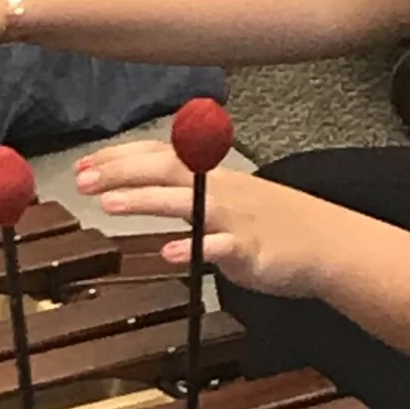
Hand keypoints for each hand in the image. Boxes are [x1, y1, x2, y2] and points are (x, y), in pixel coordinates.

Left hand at [72, 142, 339, 295]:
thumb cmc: (276, 221)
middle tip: (82, 180)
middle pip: (166, 170)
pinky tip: (168, 253)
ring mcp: (234, 218)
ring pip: (186, 203)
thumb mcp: (229, 194)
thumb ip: (189, 186)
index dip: (120, 157)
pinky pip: (218, 247)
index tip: (84, 163)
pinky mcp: (249, 248)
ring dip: (146, 201)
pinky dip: (193, 249)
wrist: (327, 243)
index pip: (160, 155)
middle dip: (121, 173)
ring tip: (110, 205)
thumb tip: (145, 180)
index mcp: (213, 175)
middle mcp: (220, 189)